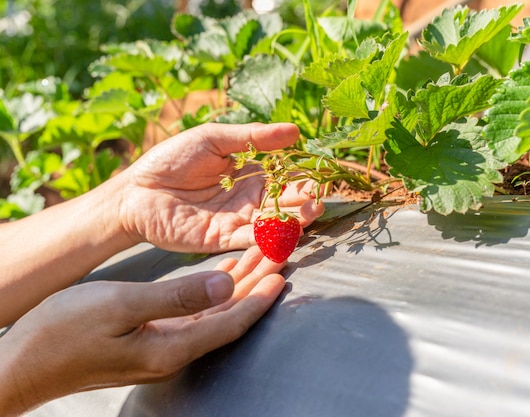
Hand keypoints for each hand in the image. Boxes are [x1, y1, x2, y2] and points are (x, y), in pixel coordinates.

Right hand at [0, 247, 285, 415]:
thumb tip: (226, 287)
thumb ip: (176, 296)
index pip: (231, 323)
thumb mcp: (120, 305)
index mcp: (171, 347)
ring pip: (212, 314)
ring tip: (257, 258)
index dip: (260, 299)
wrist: (24, 362)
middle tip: (276, 254)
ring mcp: (160, 348)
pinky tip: (219, 276)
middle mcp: (173, 352)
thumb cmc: (63, 331)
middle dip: (255, 285)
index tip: (283, 273)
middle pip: (227, 317)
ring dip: (236, 286)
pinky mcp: (148, 341)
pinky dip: (210, 293)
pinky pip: (192, 315)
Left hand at [116, 122, 323, 253]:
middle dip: (305, 202)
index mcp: (249, 175)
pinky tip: (286, 233)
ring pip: (273, 224)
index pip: (284, 177)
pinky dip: (268, 239)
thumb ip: (252, 138)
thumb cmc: (171, 159)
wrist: (134, 190)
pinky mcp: (220, 241)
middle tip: (320, 199)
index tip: (321, 176)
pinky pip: (249, 241)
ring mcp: (236, 222)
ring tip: (311, 213)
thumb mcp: (213, 139)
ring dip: (294, 221)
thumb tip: (295, 132)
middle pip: (284, 203)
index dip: (303, 177)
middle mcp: (248, 201)